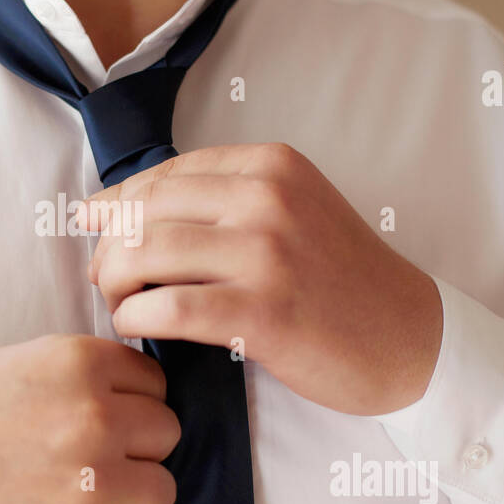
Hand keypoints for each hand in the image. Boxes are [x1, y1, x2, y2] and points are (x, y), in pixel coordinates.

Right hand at [0, 335, 179, 503]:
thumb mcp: (21, 363)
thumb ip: (87, 372)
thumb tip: (145, 392)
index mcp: (78, 364)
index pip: (155, 383)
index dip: (130, 402)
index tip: (99, 416)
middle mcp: (93, 419)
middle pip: (167, 433)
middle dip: (136, 446)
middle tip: (89, 456)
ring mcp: (91, 484)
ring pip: (162, 489)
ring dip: (129, 494)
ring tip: (81, 491)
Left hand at [80, 143, 442, 415]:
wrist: (408, 338)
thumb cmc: (340, 280)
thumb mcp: (294, 210)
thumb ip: (226, 199)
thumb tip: (123, 206)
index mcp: (272, 165)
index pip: (165, 174)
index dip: (117, 203)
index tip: (95, 227)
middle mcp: (268, 199)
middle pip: (145, 211)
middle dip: (107, 245)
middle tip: (102, 277)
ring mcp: (266, 254)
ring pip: (145, 253)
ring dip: (113, 282)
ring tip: (119, 303)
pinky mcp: (262, 311)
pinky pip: (168, 307)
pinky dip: (135, 317)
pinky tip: (137, 326)